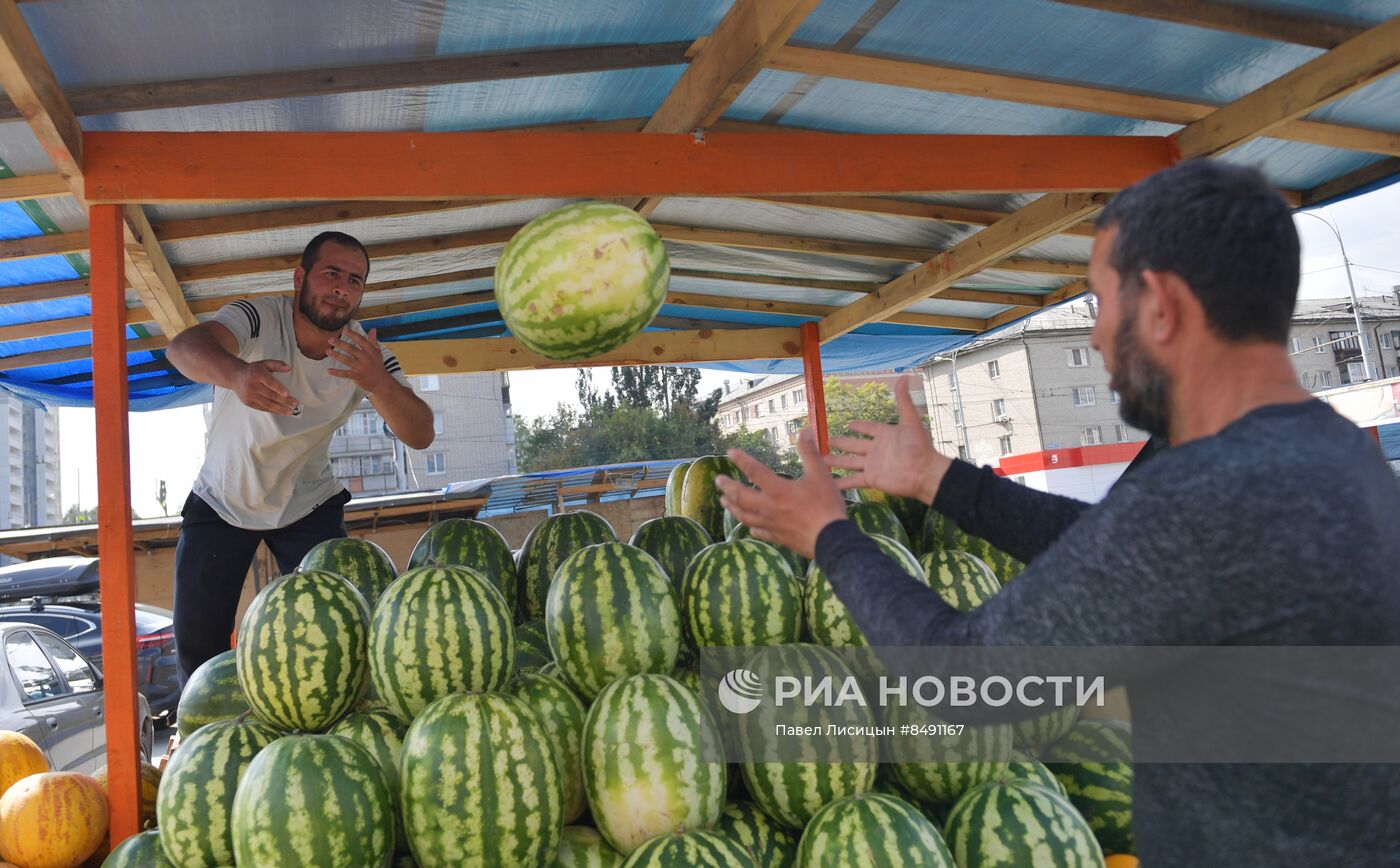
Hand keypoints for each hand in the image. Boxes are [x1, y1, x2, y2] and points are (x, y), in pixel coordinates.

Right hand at [233, 359, 299, 415]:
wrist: (236, 377)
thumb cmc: (253, 371)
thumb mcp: (265, 364)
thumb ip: (277, 365)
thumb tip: (288, 368)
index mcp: (257, 374)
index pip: (269, 382)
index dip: (279, 388)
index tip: (287, 393)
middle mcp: (252, 385)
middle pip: (270, 395)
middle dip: (284, 401)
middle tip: (295, 404)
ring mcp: (250, 395)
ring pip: (267, 404)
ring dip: (280, 409)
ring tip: (290, 411)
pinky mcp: (248, 402)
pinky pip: (262, 408)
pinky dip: (273, 410)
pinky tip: (281, 411)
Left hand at [327, 328, 391, 393]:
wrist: (381, 382)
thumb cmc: (377, 364)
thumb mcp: (377, 352)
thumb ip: (373, 340)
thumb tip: (373, 329)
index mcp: (371, 351)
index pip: (361, 341)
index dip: (352, 335)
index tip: (344, 330)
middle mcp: (366, 358)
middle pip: (351, 349)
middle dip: (340, 344)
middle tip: (330, 340)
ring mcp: (361, 367)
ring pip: (346, 360)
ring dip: (336, 355)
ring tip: (327, 351)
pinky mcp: (357, 376)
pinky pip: (345, 374)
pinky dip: (337, 372)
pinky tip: (329, 370)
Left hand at [715, 426, 847, 559]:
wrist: (831, 540)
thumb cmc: (826, 506)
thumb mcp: (821, 475)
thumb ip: (810, 453)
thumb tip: (805, 431)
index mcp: (778, 490)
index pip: (754, 471)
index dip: (741, 460)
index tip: (730, 453)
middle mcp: (769, 507)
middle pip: (741, 496)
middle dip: (727, 487)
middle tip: (718, 480)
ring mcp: (771, 524)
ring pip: (744, 516)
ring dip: (732, 507)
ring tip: (723, 501)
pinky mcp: (777, 538)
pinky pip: (759, 533)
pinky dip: (751, 528)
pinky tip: (749, 528)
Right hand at [825, 374, 952, 504]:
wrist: (925, 473)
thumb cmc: (920, 446)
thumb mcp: (910, 421)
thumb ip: (903, 400)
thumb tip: (904, 376)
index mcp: (885, 435)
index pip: (868, 428)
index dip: (859, 426)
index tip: (848, 424)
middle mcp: (877, 450)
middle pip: (854, 445)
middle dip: (841, 443)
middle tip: (827, 440)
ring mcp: (873, 465)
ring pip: (850, 462)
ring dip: (836, 461)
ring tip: (821, 460)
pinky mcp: (872, 479)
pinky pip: (854, 481)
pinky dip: (841, 483)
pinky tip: (830, 484)